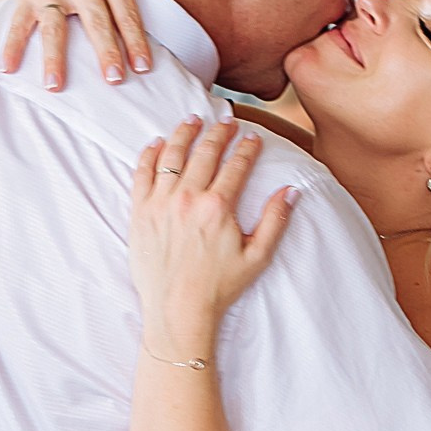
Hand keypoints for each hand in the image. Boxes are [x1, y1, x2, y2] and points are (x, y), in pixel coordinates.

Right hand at [0, 0, 194, 86]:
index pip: (126, 11)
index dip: (135, 38)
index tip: (143, 66)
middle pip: (95, 21)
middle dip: (104, 50)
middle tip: (112, 79)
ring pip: (54, 25)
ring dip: (53, 56)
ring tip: (55, 85)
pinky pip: (19, 20)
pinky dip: (12, 43)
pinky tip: (8, 67)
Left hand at [131, 117, 294, 360]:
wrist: (178, 311)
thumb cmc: (218, 288)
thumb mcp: (257, 257)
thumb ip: (275, 220)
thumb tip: (291, 191)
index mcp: (218, 208)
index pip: (236, 165)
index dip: (247, 148)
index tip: (253, 137)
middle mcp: (188, 199)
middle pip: (205, 152)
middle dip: (218, 132)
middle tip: (226, 120)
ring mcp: (161, 203)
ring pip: (171, 155)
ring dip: (184, 133)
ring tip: (192, 120)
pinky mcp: (140, 212)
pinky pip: (142, 173)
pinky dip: (149, 154)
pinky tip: (157, 143)